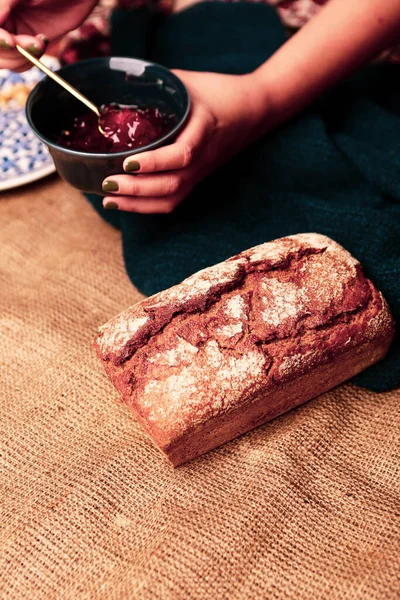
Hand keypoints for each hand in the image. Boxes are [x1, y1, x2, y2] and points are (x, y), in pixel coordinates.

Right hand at [0, 0, 97, 70]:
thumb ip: (4, 4)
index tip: (12, 43)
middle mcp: (3, 21)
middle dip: (13, 52)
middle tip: (36, 43)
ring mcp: (14, 33)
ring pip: (6, 60)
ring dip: (23, 57)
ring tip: (41, 42)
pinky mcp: (29, 44)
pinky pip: (21, 63)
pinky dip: (31, 60)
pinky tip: (42, 42)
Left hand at [102, 70, 264, 213]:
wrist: (254, 111)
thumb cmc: (219, 92)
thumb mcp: (188, 82)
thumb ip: (157, 84)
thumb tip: (118, 81)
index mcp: (204, 129)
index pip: (182, 154)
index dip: (154, 163)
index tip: (127, 162)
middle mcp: (203, 157)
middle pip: (172, 184)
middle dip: (137, 189)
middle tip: (107, 183)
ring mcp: (200, 172)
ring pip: (171, 199)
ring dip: (139, 204)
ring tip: (108, 200)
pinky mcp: (196, 179)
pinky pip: (173, 201)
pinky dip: (147, 207)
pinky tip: (125, 203)